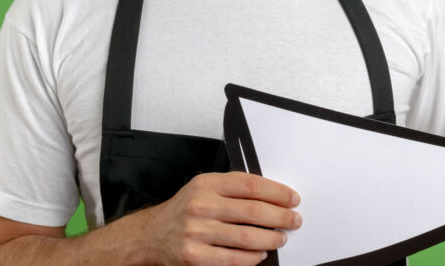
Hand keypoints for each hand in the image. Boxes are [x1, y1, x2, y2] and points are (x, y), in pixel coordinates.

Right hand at [142, 172, 302, 264]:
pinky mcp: (195, 256)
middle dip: (281, 217)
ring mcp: (197, 232)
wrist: (151, 235)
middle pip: (254, 211)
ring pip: (247, 237)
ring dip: (271, 239)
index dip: (277, 192)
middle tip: (293, 220)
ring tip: (280, 238)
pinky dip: (252, 258)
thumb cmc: (183, 211)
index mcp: (206, 184)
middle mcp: (201, 206)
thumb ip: (232, 188)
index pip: (251, 185)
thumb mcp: (202, 188)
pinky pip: (233, 259)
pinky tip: (260, 254)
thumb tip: (271, 194)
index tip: (291, 199)